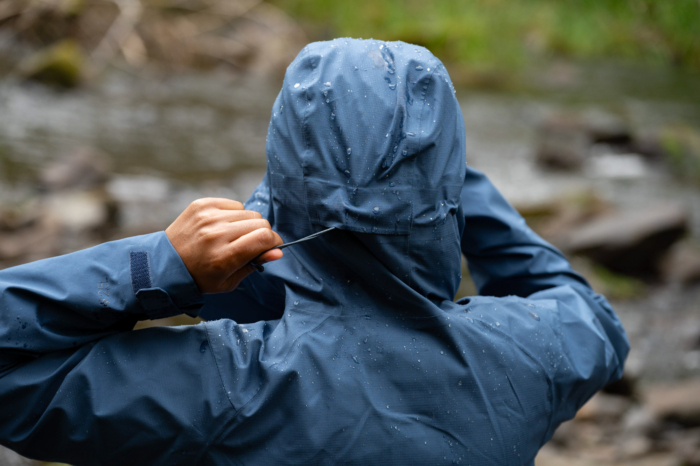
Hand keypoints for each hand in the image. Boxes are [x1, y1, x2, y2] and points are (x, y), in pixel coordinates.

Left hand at [165, 198, 282, 292]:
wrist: (164, 264)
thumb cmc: (200, 278)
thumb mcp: (228, 282)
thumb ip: (255, 264)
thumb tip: (278, 251)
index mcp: (224, 256)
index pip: (263, 238)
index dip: (274, 242)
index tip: (271, 247)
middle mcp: (216, 233)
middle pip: (259, 222)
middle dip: (262, 234)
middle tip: (250, 245)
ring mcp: (208, 216)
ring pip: (248, 212)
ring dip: (246, 224)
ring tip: (233, 236)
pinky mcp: (202, 204)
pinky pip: (233, 204)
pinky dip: (233, 214)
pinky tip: (222, 226)